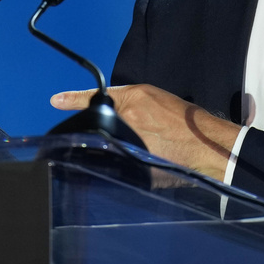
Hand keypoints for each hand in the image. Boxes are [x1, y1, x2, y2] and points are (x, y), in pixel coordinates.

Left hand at [51, 84, 239, 180]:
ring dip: (109, 148)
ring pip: (105, 143)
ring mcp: (129, 139)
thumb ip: (136, 108)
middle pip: (99, 123)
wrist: (207, 144)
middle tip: (103, 137)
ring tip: (129, 153)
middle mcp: (128, 116)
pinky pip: (115, 162)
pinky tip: (127, 166)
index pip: (98, 97)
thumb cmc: (189, 122)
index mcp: (135, 98)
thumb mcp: (160, 102)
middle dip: (98, 129)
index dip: (75, 98)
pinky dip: (116, 164)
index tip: (56, 100)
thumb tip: (121, 119)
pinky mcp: (134, 161)